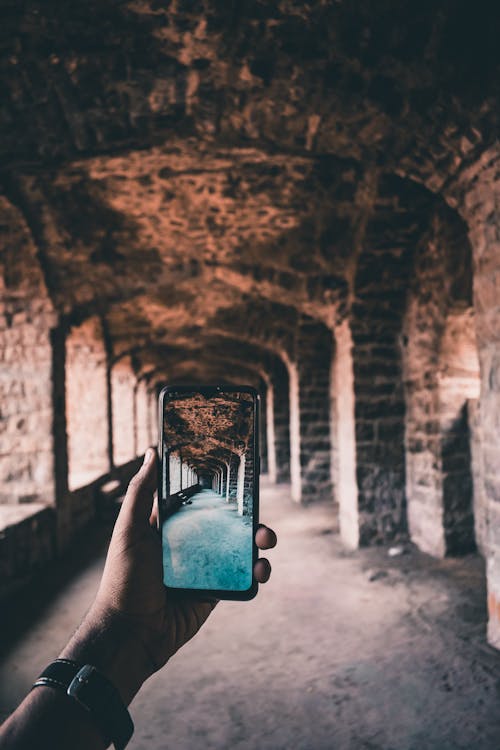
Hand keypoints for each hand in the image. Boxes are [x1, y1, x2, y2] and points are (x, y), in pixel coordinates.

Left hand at [62, 448, 276, 703]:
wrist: (131, 635)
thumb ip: (141, 493)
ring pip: (239, 547)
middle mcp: (190, 543)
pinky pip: (243, 576)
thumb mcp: (128, 531)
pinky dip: (257, 571)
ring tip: (266, 540)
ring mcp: (205, 567)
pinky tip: (261, 570)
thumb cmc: (124, 579)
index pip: (198, 499)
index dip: (218, 486)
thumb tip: (152, 451)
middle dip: (246, 514)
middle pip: (225, 521)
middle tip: (256, 511)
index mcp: (170, 525)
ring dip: (258, 540)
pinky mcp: (217, 590)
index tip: (238, 471)